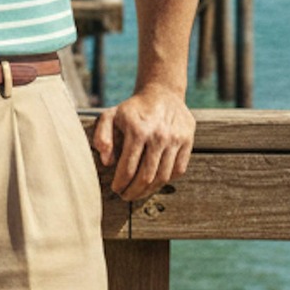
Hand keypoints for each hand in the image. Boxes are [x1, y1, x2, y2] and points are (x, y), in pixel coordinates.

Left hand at [93, 84, 194, 202]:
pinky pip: (178, 170)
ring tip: (139, 193)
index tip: (116, 189)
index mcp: (137, 130)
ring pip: (163, 177)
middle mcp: (158, 136)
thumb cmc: (132, 109)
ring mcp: (175, 139)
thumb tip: (106, 161)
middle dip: (134, 191)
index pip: (128, 168)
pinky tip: (155, 182)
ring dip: (150, 190)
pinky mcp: (188, 141)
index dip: (121, 183)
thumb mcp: (110, 116)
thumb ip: (102, 136)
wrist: (162, 92)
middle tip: (126, 196)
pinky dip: (166, 180)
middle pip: (146, 177)